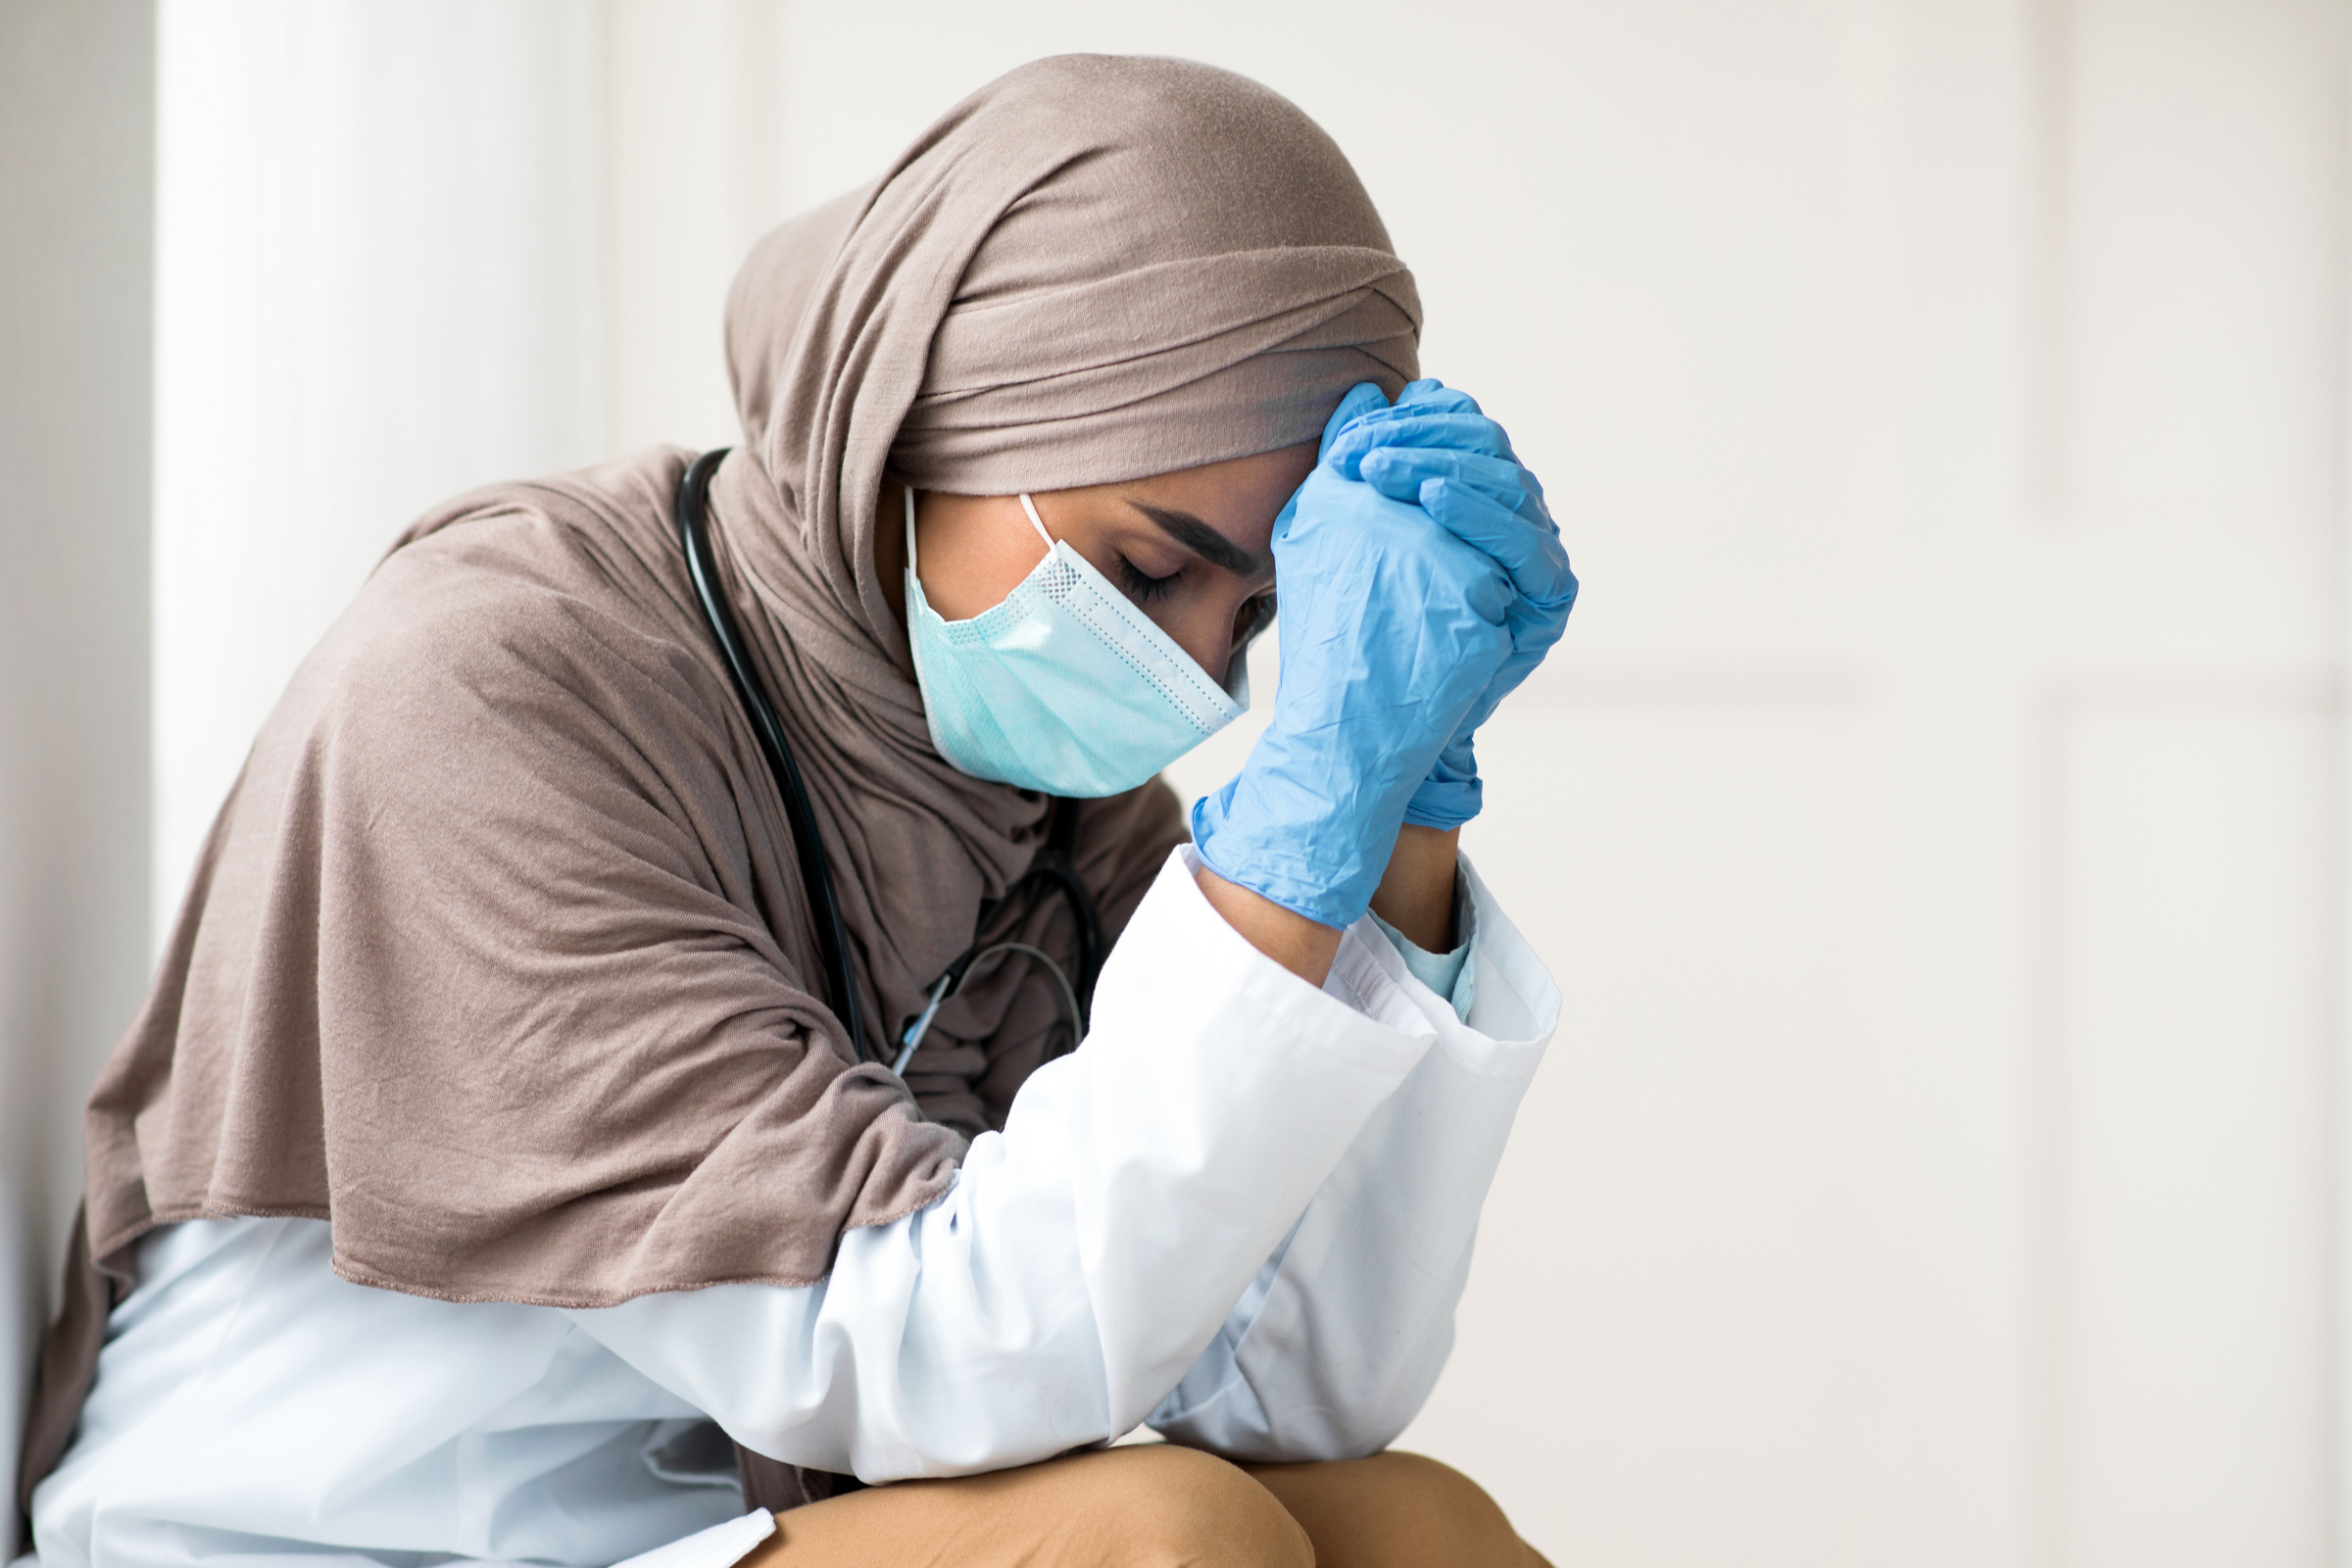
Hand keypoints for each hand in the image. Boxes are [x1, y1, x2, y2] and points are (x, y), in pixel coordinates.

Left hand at [1191, 385, 1513, 929]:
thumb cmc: (1352, 625)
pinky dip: (1481, 514)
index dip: (1414, 419)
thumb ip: (1356, 463)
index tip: (1352, 435)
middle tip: (1360, 453)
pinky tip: (1434, 501)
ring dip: (1438, 467)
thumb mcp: (1337, 533)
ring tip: (1380, 471)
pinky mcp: (1547, 599)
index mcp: (1470, 492)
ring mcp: (1533, 556)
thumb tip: (1360, 393)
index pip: (1462, 426)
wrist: (1368, 719)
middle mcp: (1511, 516)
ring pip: (1505, 482)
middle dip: (1421, 439)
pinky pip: (1526, 543)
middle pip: (1486, 445)